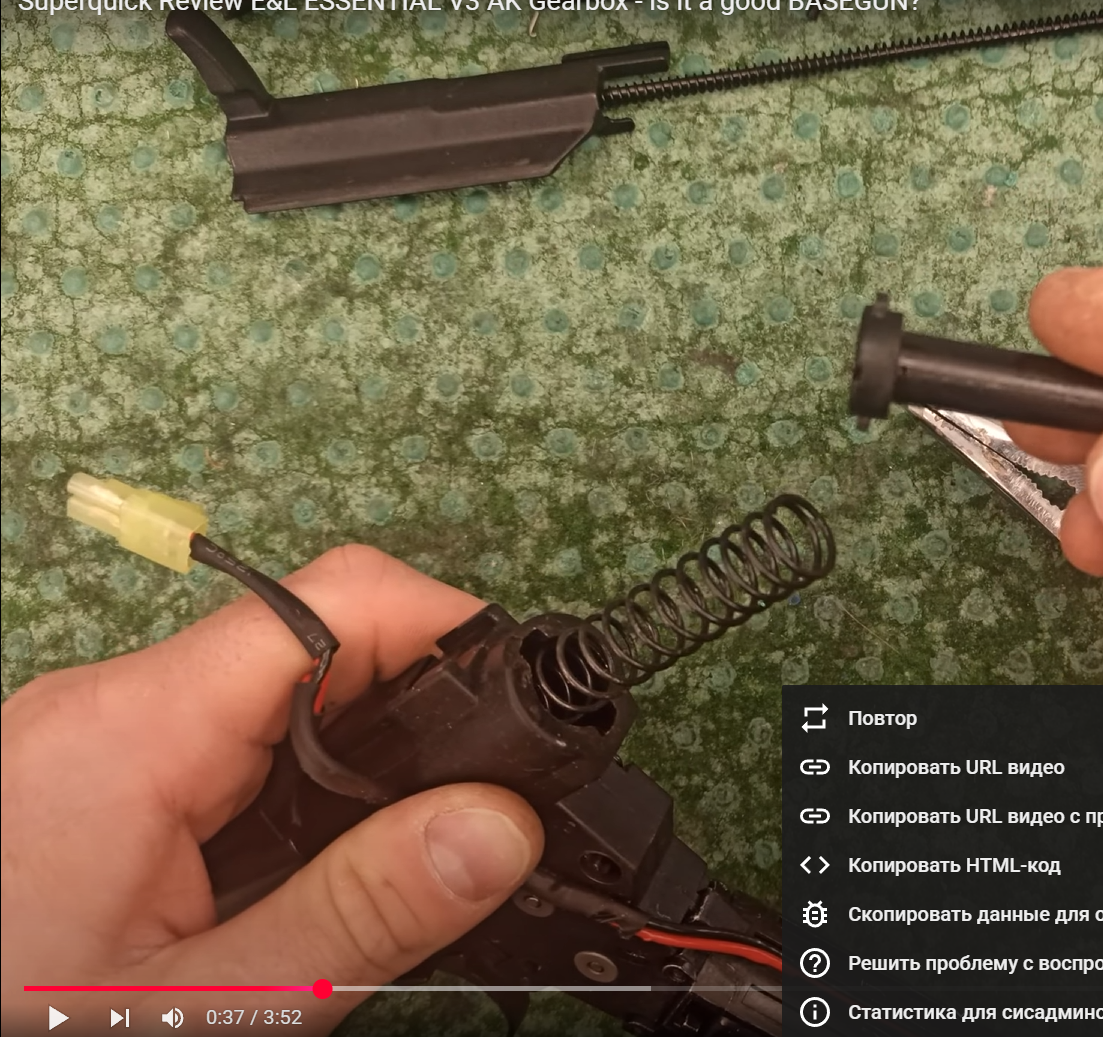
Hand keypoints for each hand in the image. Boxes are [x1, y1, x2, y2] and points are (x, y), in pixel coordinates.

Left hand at [1, 545, 544, 1032]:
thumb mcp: (217, 1004)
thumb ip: (368, 909)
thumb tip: (503, 825)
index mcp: (130, 732)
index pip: (335, 600)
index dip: (451, 625)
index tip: (531, 703)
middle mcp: (97, 708)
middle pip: (310, 641)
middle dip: (413, 716)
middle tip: (479, 814)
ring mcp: (79, 739)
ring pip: (266, 700)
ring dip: (347, 764)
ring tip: (385, 867)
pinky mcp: (77, 778)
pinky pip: (214, 745)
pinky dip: (285, 793)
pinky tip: (300, 877)